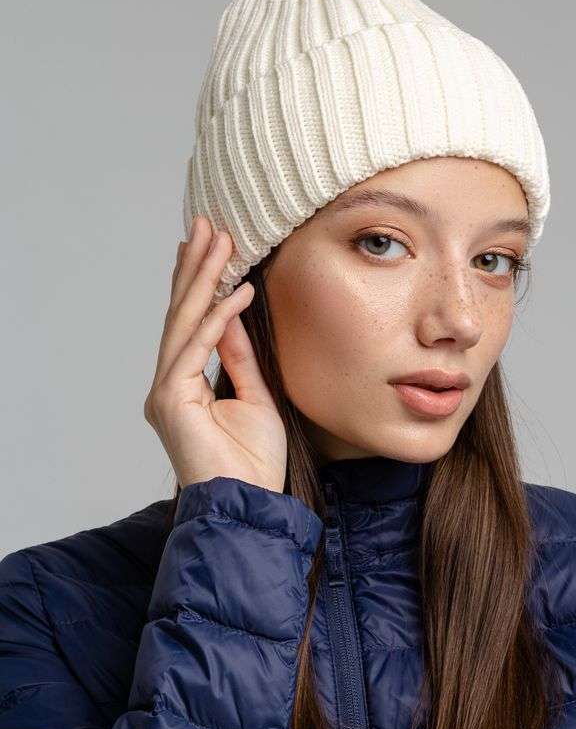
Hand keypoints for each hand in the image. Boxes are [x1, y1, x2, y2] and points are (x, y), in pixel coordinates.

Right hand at [144, 216, 287, 492]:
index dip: (200, 283)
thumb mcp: (257, 396)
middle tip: (207, 224)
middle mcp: (169, 384)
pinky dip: (218, 317)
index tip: (212, 245)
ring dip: (204, 278)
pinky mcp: (171, 399)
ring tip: (219, 240)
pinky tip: (237, 291)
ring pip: (184, 322)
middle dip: (196, 267)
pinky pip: (196, 346)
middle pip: (182, 314)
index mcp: (185, 384)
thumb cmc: (254, 462)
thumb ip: (240, 357)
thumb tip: (235, 314)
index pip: (191, 324)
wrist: (249, 504)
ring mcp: (166, 391)